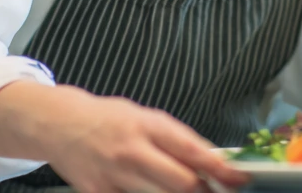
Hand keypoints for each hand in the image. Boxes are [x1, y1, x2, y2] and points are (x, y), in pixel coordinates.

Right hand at [0, 82, 248, 192]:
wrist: (61, 124)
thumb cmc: (109, 119)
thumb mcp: (145, 117)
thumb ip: (176, 139)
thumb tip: (211, 160)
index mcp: (149, 125)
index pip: (194, 151)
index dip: (221, 170)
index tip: (239, 178)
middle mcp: (133, 150)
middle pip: (182, 183)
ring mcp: (115, 174)